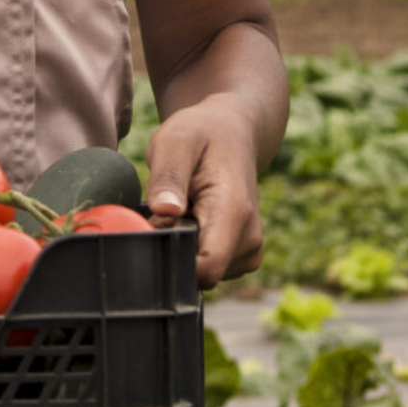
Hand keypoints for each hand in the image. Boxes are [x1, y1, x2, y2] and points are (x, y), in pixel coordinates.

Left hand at [146, 98, 265, 288]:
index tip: (159, 225)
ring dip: (180, 246)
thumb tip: (164, 211)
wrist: (231, 133)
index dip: (171, 257)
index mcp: (234, 213)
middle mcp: (249, 240)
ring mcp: (248, 252)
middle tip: (168, 208)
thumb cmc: (200, 134)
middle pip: (196, 274)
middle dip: (173, 247)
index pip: (205, 269)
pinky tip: (190, 218)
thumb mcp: (175, 141)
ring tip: (181, 208)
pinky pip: (204, 268)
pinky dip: (190, 247)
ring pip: (198, 273)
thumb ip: (168, 176)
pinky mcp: (241, 257)